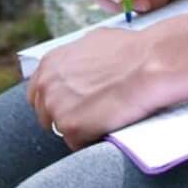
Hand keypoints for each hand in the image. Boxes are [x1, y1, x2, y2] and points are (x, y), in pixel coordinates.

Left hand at [27, 23, 175, 147]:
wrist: (149, 64)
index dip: (55, 100)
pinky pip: (77, 145)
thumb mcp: (93, 43)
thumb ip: (76, 59)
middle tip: (88, 116)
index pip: (37, 92)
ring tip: (103, 121)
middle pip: (45, 114)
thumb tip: (79, 67)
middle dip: (65, 116)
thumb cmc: (130, 51)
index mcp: (49, 64)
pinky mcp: (71, 129)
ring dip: (79, 129)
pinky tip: (108, 129)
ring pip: (61, 130)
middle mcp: (47, 85)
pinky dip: (91, 141)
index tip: (69, 106)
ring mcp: (56, 108)